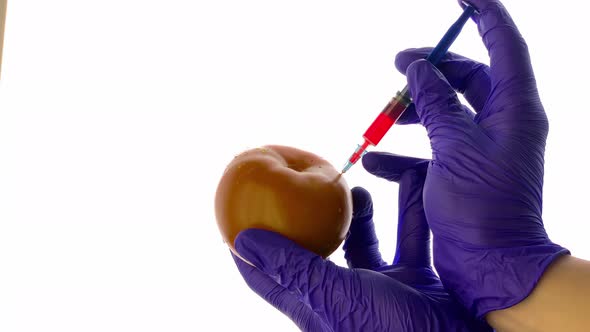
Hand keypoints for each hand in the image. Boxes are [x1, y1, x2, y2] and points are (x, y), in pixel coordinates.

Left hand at [231, 157, 490, 330]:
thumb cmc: (392, 331)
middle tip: (303, 188)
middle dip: (311, 221)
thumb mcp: (336, 296)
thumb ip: (293, 269)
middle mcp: (347, 300)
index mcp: (318, 308)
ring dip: (361, 213)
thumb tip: (241, 241)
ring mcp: (384, 292)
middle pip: (319, 254)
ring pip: (366, 242)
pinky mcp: (417, 284)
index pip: (270, 279)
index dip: (251, 251)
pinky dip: (410, 214)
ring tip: (356, 186)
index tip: (237, 216)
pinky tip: (408, 186)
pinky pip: (410, 239)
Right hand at [370, 0, 568, 318]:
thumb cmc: (484, 208)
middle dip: (431, 69)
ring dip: (413, 110)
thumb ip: (436, 103)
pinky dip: (403, 151)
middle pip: (467, 78)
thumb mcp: (455, 147)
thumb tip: (417, 68)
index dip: (485, 15)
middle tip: (397, 65)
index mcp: (514, 110)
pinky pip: (430, 148)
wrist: (491, 266)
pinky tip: (377, 161)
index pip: (505, 45)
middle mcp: (501, 124)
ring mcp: (480, 148)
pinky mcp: (460, 171)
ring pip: (445, 111)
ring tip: (385, 116)